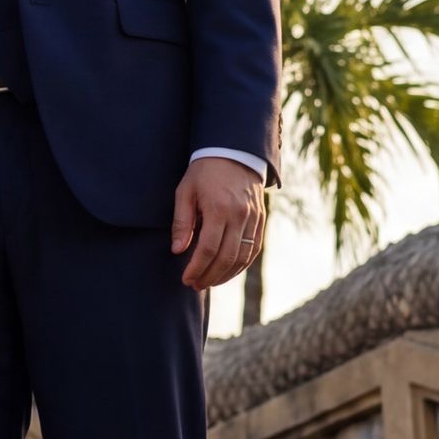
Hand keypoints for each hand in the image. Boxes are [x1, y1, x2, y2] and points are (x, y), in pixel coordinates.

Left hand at [171, 155, 266, 291]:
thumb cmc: (203, 173)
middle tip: (195, 285)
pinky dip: (242, 264)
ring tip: (209, 282)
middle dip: (210, 276)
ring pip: (243, 257)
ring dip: (226, 275)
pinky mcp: (261, 220)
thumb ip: (182, 222)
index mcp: (219, 208)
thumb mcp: (185, 192)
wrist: (234, 153)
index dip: (197, 267)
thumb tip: (177, 250)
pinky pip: (254, 248)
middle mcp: (240, 216)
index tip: (186, 279)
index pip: (209, 248)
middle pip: (227, 257)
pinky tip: (228, 272)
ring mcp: (254, 218)